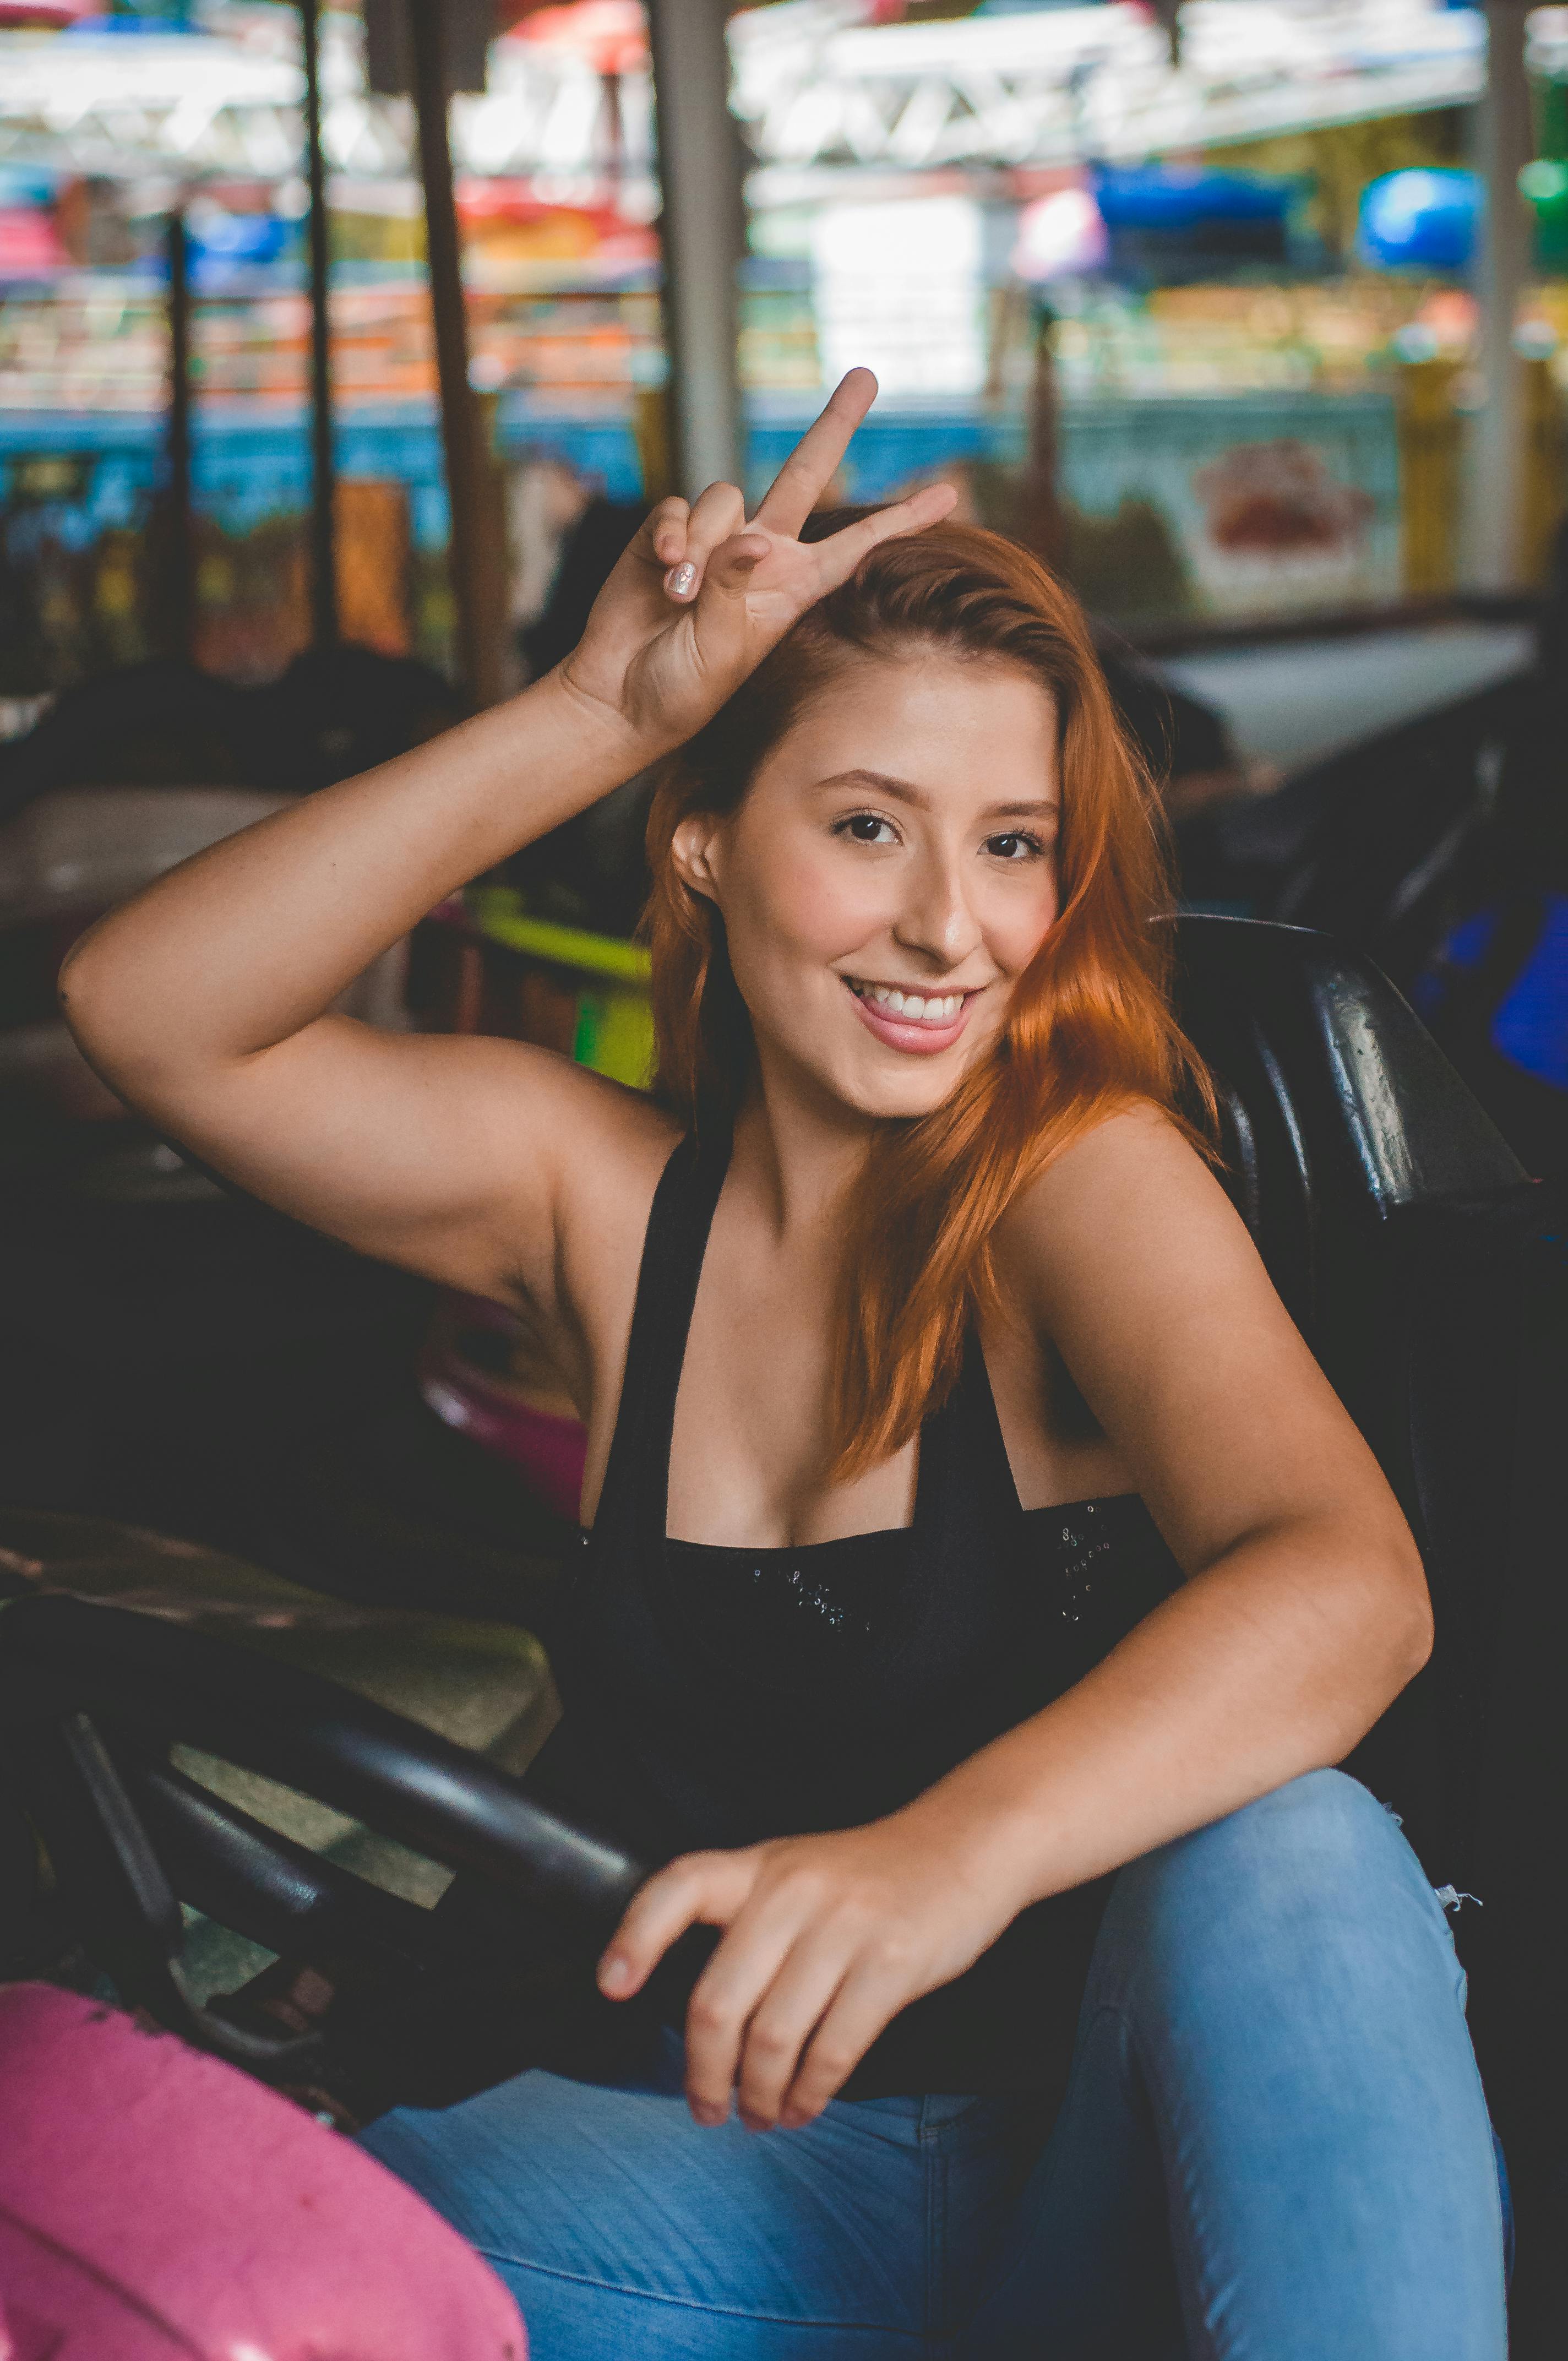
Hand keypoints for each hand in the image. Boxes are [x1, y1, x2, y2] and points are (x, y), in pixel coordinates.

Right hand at [558, 369, 955, 757]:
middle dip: (835, 423)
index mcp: (792, 587)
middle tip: (868, 374)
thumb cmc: (682, 686)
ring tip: (679, 597)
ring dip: (703, 542)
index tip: (950, 494)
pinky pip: (678, 508)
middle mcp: (761, 553)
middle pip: (804, 472)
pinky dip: (670, 535)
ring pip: (725, 497)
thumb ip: (734, 590)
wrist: (621, 693)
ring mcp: (715, 539)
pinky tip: (662, 571)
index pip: (854, 544)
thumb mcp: (720, 648)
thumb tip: (753, 538)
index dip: (899, 518)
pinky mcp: (670, 533)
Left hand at [596, 1807, 1019, 2130]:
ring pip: (772, 2038)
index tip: (611, 1988)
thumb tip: (703, 2024)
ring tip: (761, 2115)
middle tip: (706, 2107)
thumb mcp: (797, 1872)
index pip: (679, 1886)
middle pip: (717, 2000)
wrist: (964, 1847)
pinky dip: (810, 2094)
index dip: (635, 1937)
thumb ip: (749, 1923)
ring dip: (759, 2095)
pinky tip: (804, 2106)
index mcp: (760, 1866)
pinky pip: (833, 2051)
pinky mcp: (891, 1965)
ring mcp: (843, 1927)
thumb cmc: (870, 1877)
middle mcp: (793, 1892)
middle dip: (704, 2073)